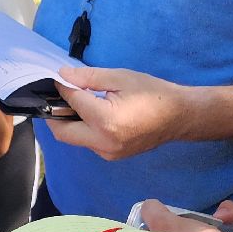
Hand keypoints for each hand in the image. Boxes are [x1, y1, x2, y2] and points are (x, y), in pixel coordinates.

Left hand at [48, 66, 199, 159]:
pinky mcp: (112, 156)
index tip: (58, 77)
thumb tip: (63, 75)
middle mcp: (102, 142)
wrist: (179, 116)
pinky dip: (82, 128)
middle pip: (63, 133)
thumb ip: (88, 77)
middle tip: (55, 96)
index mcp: (105, 121)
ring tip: (74, 102)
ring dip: (68, 122)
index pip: (71, 103)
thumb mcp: (120, 77)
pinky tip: (90, 113)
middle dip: (53, 114)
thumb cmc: (153, 92)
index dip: (61, 87)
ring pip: (74, 139)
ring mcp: (107, 153)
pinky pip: (88, 142)